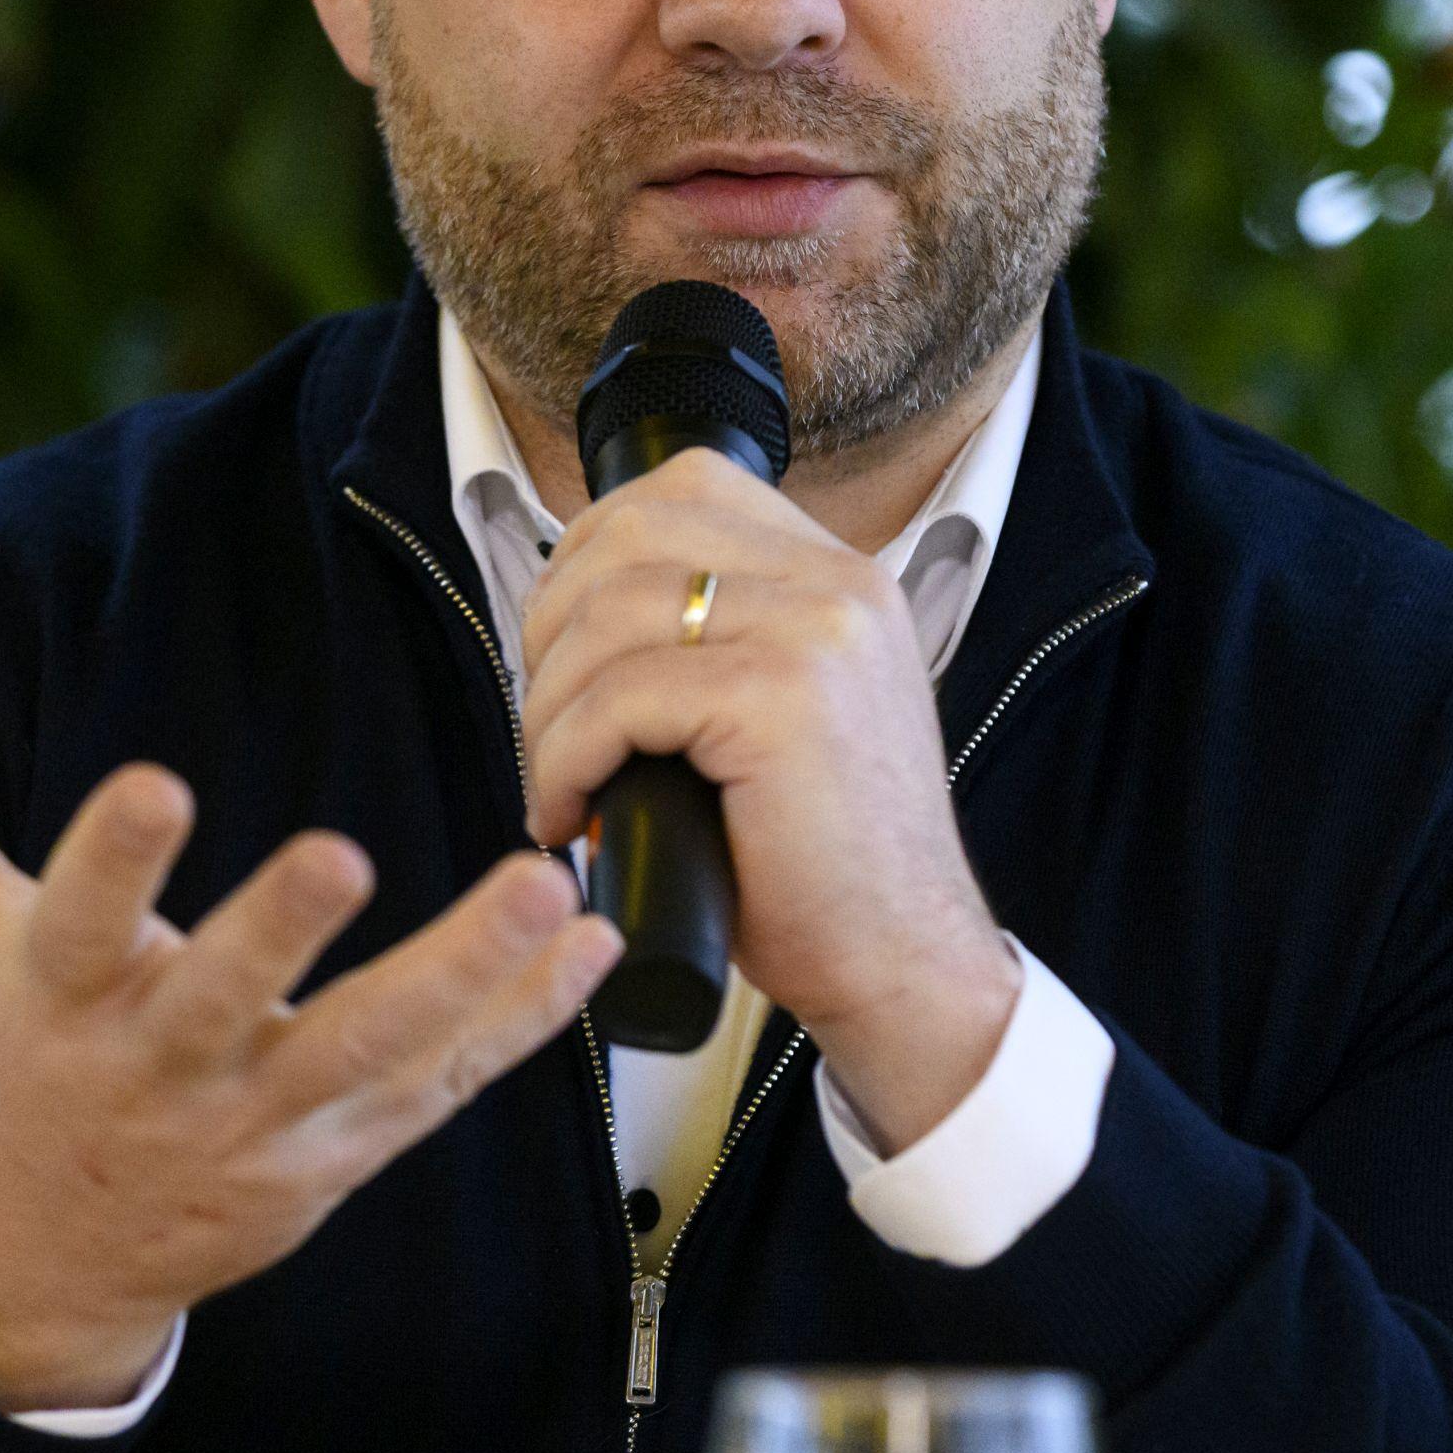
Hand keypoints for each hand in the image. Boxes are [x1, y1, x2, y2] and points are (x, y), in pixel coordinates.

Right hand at [0, 652, 622, 1411]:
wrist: (42, 1255)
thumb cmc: (4, 1050)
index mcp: (60, 995)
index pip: (77, 917)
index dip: (112, 857)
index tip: (153, 784)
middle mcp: (161, 1065)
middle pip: (224, 999)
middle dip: (275, 934)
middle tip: (337, 853)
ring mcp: (261, 1122)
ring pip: (371, 1051)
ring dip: (465, 976)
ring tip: (546, 894)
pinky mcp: (343, 1156)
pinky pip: (444, 1088)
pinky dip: (524, 1025)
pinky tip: (597, 948)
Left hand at [516, 450, 1019, 1151]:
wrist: (905, 965)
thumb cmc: (823, 867)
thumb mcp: (784, 716)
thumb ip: (721, 643)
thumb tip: (569, 613)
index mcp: (842, 576)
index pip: (685, 487)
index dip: (590, 552)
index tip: (563, 642)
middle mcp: (840, 583)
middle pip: (630, 531)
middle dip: (552, 622)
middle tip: (548, 718)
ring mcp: (819, 631)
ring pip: (609, 611)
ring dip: (548, 702)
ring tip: (558, 777)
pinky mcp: (782, 697)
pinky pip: (619, 696)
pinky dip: (566, 756)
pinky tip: (571, 812)